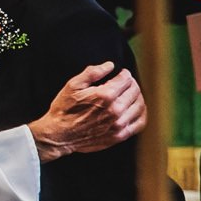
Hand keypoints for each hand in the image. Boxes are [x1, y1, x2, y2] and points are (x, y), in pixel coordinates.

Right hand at [30, 63, 145, 162]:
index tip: (119, 75)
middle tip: (123, 84)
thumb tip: (110, 65)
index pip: (126, 78)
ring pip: (140, 105)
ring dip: (137, 97)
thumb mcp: (73, 85)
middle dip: (130, 84)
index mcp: (105, 95)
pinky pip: (139, 123)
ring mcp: (119, 124)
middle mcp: (115, 110)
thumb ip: (93, 72)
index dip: (123, 74)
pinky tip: (135, 110)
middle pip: (135, 90)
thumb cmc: (64, 109)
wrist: (59, 135)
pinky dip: (141, 114)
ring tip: (128, 95)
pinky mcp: (119, 135)